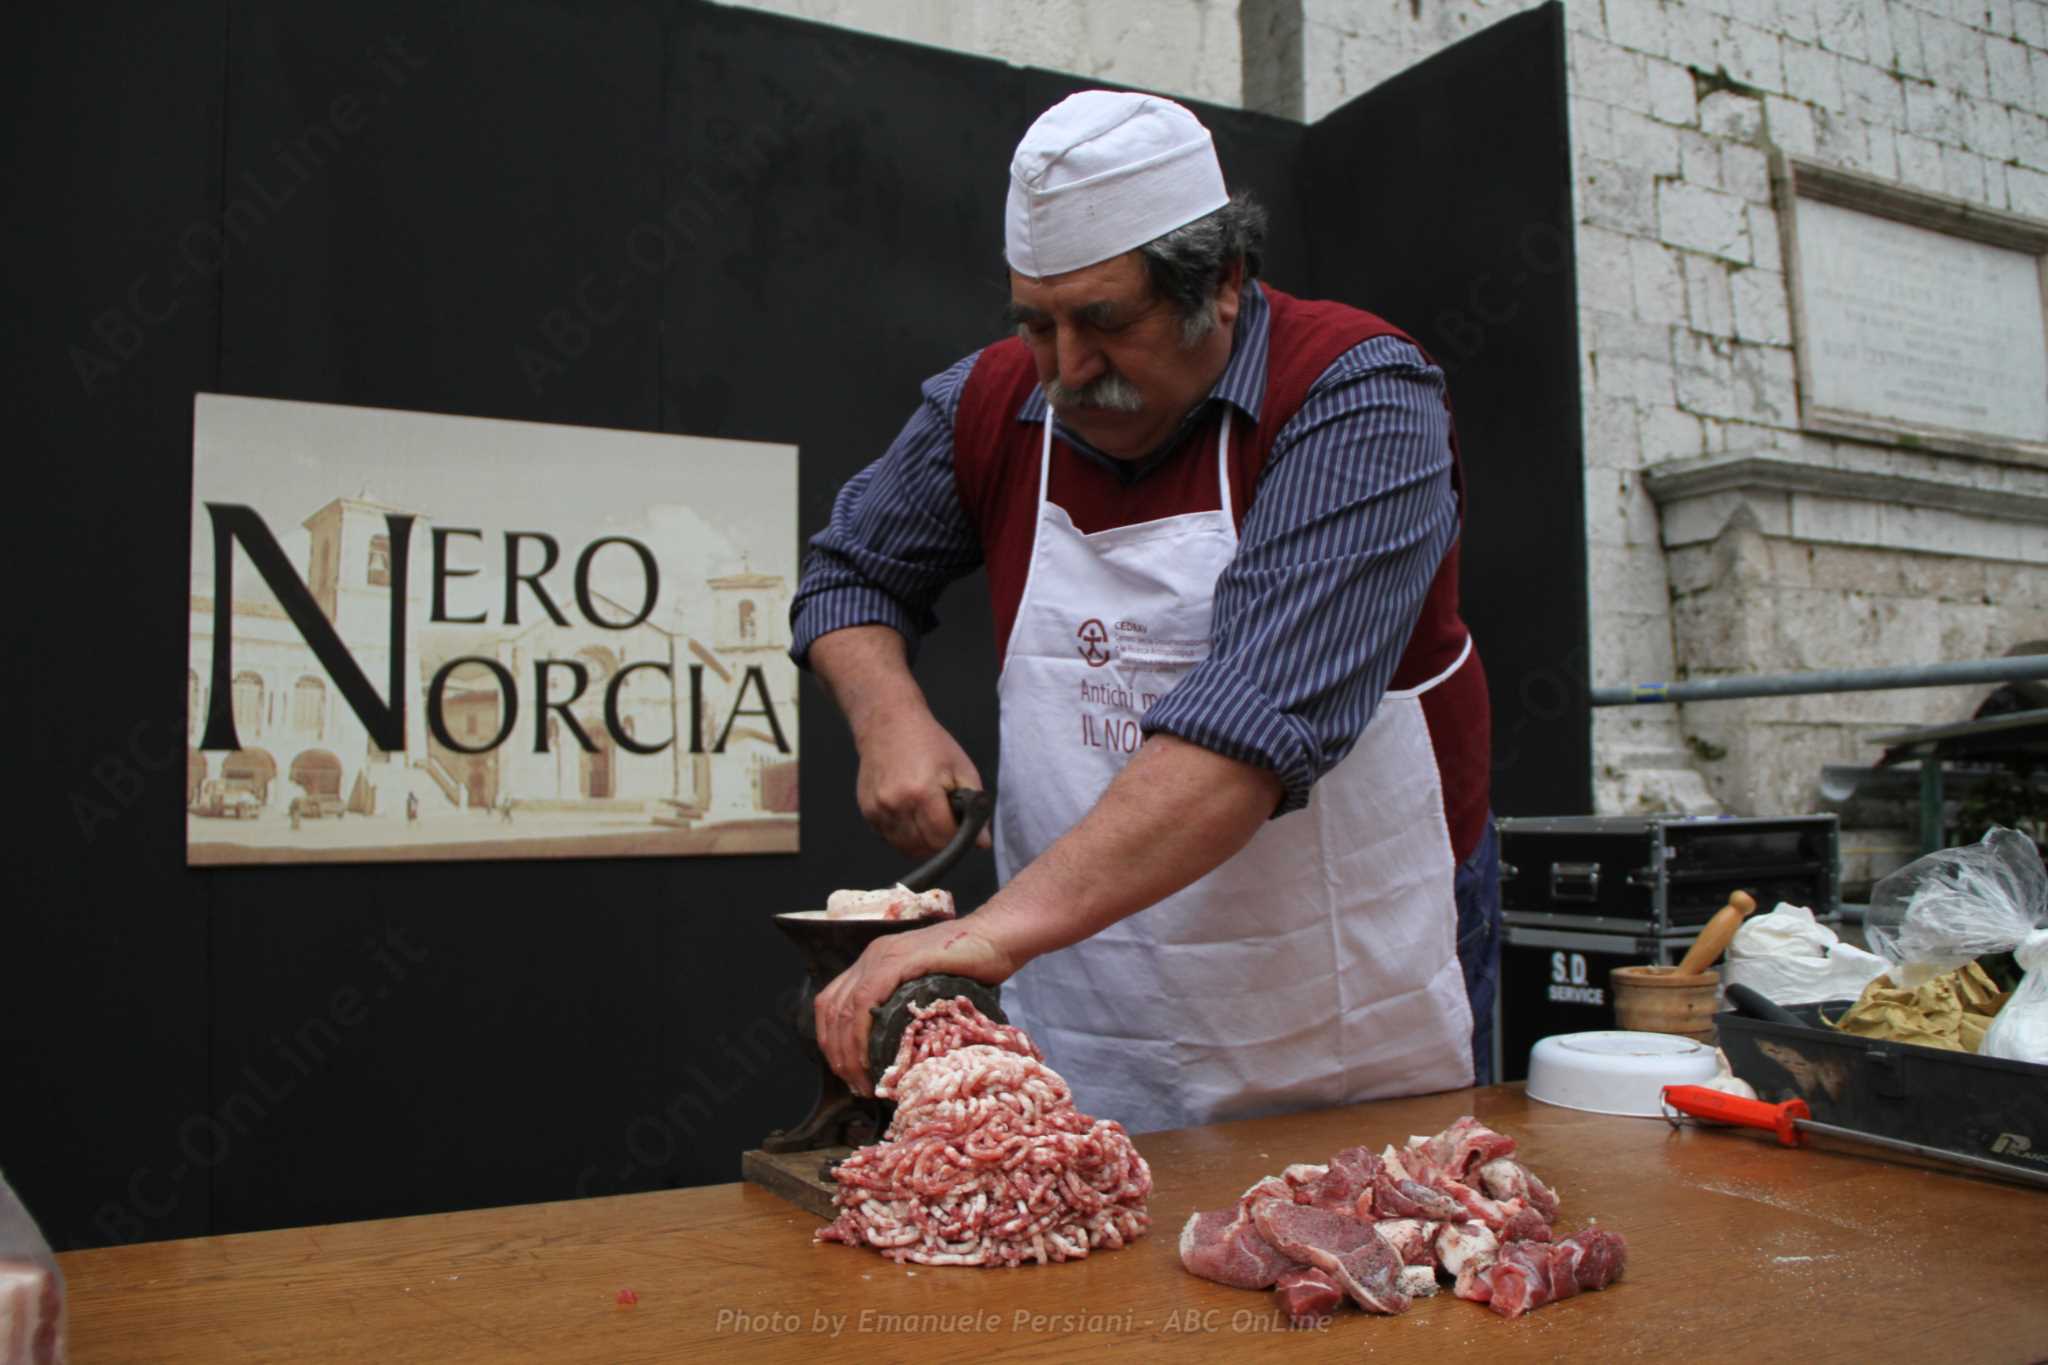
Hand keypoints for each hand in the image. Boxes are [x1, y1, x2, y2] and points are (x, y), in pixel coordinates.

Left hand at [814, 920, 1016, 1097]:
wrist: (998, 937)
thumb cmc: (975, 965)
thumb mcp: (932, 990)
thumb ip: (913, 1010)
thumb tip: (904, 1051)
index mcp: (875, 961)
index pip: (833, 1002)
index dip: (832, 1040)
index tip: (847, 1071)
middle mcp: (872, 956)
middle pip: (831, 1008)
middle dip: (836, 1052)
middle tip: (854, 1083)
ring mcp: (884, 956)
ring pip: (843, 1007)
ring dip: (846, 1049)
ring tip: (862, 1079)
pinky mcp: (900, 960)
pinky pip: (865, 1000)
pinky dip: (860, 1033)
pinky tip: (869, 1056)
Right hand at [854, 712, 990, 859]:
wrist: (888, 723)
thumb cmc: (928, 743)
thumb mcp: (962, 768)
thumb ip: (975, 808)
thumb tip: (983, 843)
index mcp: (922, 792)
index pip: (943, 839)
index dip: (957, 838)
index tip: (960, 827)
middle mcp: (896, 804)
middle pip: (925, 847)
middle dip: (940, 840)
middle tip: (945, 820)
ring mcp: (878, 809)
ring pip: (906, 848)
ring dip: (921, 841)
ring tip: (928, 817)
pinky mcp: (867, 811)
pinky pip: (890, 838)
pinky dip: (904, 835)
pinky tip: (910, 813)